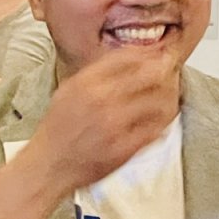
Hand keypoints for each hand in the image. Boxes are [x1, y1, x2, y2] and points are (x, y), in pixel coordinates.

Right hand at [24, 52, 179, 195]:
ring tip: (170, 94)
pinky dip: (164, 120)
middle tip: (171, 70)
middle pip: (149, 74)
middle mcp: (101, 100)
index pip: (129, 56)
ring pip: (159, 101)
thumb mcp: (69, 89)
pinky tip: (163, 117)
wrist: (48, 166)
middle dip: (165, 69)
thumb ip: (96, 72)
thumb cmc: (58, 130)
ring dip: (170, 95)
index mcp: (85, 82)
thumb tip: (128, 57)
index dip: (149, 52)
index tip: (157, 53)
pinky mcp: (125, 148)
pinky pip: (157, 128)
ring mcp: (115, 125)